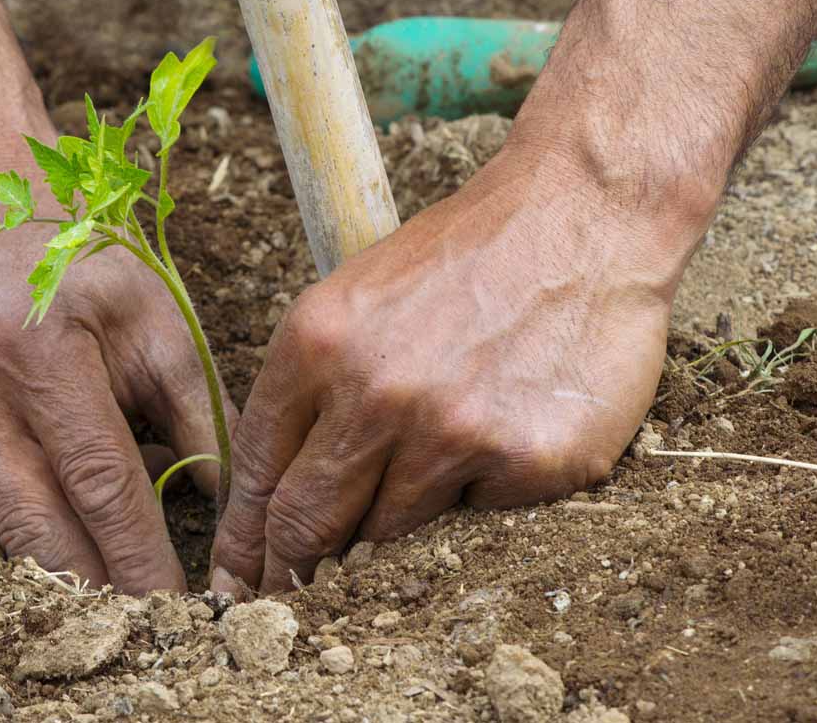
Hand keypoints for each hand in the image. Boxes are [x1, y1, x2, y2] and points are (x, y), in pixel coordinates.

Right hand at [0, 149, 235, 593]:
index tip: (182, 606)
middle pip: (39, 525)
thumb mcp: (160, 322)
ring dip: (67, 571)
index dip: (140, 554)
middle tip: (155, 625)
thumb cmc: (90, 270)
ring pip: (7, 530)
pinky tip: (77, 534)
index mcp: (38, 348)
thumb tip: (231, 506)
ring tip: (125, 590)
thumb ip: (199, 415)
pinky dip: (36, 532)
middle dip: (102, 587)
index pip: (99, 480)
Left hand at [210, 139, 704, 593]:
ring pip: (390, 534)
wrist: (579, 215)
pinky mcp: (526, 461)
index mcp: (317, 345)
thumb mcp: (357, 299)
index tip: (236, 583)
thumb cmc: (464, 258)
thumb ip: (313, 393)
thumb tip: (279, 501)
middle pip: (306, 524)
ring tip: (434, 453)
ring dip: (398, 517)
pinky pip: (479, 514)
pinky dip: (482, 488)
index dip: (242, 540)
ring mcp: (453, 432)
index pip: (256, 473)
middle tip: (289, 600)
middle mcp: (376, 393)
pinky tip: (504, 425)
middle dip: (290, 570)